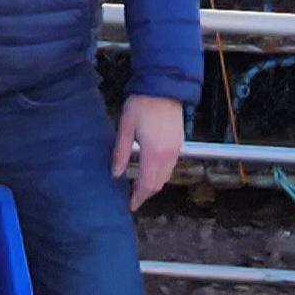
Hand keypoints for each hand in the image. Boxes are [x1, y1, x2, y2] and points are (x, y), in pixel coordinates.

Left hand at [111, 94, 183, 212]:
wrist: (164, 87)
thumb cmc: (142, 105)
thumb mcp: (125, 128)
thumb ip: (121, 152)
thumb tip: (115, 173)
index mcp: (153, 153)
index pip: (146, 184)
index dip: (138, 197)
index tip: (130, 206)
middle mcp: (168, 155)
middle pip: (158, 184)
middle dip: (145, 194)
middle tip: (133, 198)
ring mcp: (176, 150)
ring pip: (165, 176)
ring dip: (153, 184)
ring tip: (138, 186)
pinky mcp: (179, 144)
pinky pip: (170, 167)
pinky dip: (160, 174)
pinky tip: (149, 171)